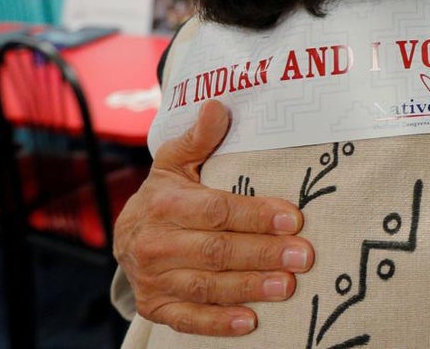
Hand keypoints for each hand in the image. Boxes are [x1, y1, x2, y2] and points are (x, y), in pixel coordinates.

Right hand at [113, 100, 313, 335]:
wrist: (126, 235)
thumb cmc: (165, 194)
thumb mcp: (176, 161)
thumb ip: (199, 137)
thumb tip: (217, 105)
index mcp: (164, 204)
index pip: (216, 210)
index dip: (255, 215)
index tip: (293, 218)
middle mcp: (156, 243)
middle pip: (216, 250)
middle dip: (263, 253)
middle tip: (302, 256)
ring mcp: (153, 279)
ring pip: (207, 286)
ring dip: (249, 288)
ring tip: (288, 286)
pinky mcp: (155, 307)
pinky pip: (188, 319)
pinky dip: (217, 323)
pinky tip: (249, 321)